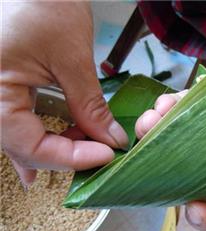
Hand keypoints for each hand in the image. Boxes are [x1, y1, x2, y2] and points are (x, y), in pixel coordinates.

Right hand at [0, 2, 127, 186]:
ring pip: (23, 138)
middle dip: (66, 155)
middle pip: (25, 147)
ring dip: (57, 148)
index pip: (30, 146)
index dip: (71, 158)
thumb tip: (112, 139)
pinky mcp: (7, 87)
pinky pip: (22, 121)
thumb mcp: (71, 59)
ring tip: (86, 153)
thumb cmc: (43, 3)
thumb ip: (89, 106)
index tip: (107, 154)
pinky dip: (43, 135)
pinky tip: (57, 147)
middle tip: (100, 153)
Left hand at [134, 51, 205, 229]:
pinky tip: (163, 105)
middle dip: (166, 173)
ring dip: (155, 137)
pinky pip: (175, 108)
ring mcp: (204, 131)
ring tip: (150, 126)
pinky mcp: (197, 105)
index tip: (197, 210)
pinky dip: (165, 108)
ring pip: (173, 141)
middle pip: (188, 175)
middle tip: (153, 165)